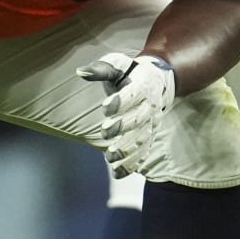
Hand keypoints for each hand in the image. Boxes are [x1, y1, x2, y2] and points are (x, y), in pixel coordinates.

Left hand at [78, 52, 175, 177]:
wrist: (159, 81)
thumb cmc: (132, 73)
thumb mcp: (118, 65)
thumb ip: (101, 69)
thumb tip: (80, 71)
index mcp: (143, 85)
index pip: (134, 93)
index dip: (121, 101)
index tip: (106, 108)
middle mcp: (150, 106)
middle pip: (139, 118)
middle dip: (123, 126)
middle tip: (105, 132)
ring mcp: (151, 123)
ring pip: (141, 139)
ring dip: (127, 150)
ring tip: (110, 158)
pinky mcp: (149, 136)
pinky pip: (143, 152)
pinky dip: (132, 164)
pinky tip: (118, 173)